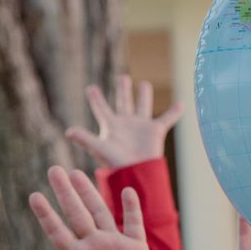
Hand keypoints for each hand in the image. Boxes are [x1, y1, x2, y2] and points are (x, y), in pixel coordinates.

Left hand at [8, 167, 157, 249]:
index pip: (57, 230)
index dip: (46, 214)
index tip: (34, 196)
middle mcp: (92, 244)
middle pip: (77, 213)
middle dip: (66, 193)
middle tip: (54, 170)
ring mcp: (113, 244)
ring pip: (100, 213)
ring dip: (90, 193)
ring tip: (77, 173)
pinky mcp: (135, 249)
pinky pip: (134, 224)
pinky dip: (132, 208)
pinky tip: (127, 191)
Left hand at [65, 76, 183, 169]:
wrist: (137, 172)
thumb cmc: (116, 163)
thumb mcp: (99, 149)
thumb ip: (85, 139)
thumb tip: (68, 132)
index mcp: (111, 126)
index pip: (101, 109)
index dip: (96, 99)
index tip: (91, 88)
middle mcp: (126, 123)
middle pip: (123, 102)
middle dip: (122, 90)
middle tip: (122, 77)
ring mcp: (141, 126)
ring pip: (143, 106)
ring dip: (144, 95)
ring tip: (145, 84)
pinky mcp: (155, 131)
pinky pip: (167, 118)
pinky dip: (174, 111)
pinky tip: (181, 103)